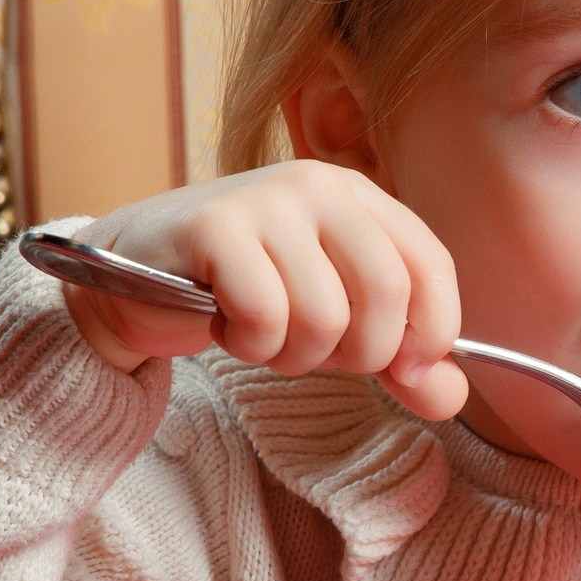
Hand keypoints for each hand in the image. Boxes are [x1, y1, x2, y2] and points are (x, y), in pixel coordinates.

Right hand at [56, 160, 467, 419]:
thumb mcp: (332, 325)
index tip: (408, 372)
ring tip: (260, 333)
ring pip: (323, 316)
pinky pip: (265, 316)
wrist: (130, 280)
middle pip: (384, 294)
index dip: (432, 332)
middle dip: (356, 354)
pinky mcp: (212, 227)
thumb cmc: (242, 295)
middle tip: (311, 350)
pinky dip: (249, 345)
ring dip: (292, 354)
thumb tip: (450, 395)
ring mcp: (264, 200)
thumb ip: (396, 360)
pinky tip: (225, 324)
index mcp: (359, 197)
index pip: (430, 265)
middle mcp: (318, 185)